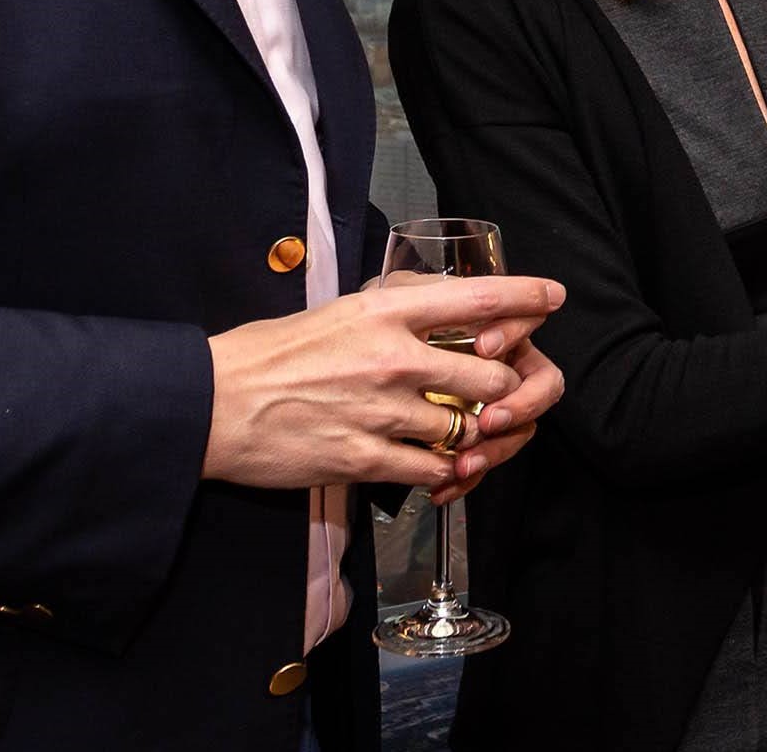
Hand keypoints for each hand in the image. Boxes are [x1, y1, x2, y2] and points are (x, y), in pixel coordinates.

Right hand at [201, 274, 564, 492]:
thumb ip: (390, 309)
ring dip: (472, 433)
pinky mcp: (366, 458)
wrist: (213, 404)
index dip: (526, 296)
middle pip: (491, 372)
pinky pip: (433, 468)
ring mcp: (383, 410)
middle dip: (506, 386)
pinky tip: (434, 465)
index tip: (553, 297)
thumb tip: (435, 304)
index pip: (478, 296)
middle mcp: (394, 356)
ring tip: (463, 433)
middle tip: (498, 391)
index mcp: (384, 309)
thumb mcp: (336, 309)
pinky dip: (443, 470)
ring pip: (467, 425)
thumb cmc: (267, 354)